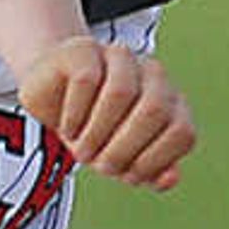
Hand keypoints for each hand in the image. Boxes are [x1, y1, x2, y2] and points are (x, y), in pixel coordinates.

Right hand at [19, 35, 195, 189]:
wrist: (47, 100)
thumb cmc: (91, 132)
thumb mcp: (120, 159)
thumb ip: (150, 171)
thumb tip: (169, 179)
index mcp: (171, 102)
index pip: (181, 133)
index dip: (155, 161)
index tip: (127, 174)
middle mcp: (152, 74)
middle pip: (154, 110)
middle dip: (123, 149)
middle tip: (99, 166)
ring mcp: (119, 56)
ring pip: (120, 92)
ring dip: (96, 133)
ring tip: (81, 151)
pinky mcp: (84, 49)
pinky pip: (87, 80)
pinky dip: (75, 114)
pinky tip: (67, 128)